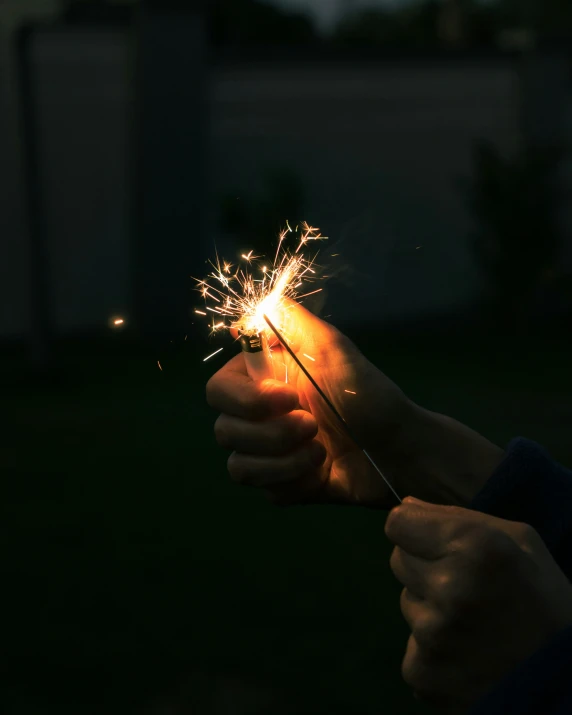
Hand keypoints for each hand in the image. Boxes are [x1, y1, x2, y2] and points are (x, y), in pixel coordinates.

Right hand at [206, 302, 414, 506]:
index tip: (289, 396)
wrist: (399, 450)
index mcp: (263, 382)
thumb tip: (256, 302)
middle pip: (224, 431)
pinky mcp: (283, 484)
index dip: (246, 400)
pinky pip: (265, 490)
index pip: (218, 391)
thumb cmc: (368, 394)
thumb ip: (291, 321)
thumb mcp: (332, 348)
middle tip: (313, 425)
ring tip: (321, 450)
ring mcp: (269, 453)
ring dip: (283, 460)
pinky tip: (321, 471)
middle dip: (271, 433)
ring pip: (239, 467)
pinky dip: (294, 481)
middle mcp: (258, 417)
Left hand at [385, 497, 571, 708]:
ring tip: (470, 623)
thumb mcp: (519, 542)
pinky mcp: (423, 674)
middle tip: (464, 586)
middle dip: (424, 567)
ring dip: (430, 608)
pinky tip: (465, 655)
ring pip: (407, 603)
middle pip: (398, 560)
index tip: (433, 542)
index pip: (397, 523)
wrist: (565, 680)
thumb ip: (458, 517)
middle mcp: (447, 586)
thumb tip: (406, 506)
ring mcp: (432, 634)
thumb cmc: (544, 599)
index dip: (415, 530)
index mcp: (472, 545)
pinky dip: (431, 651)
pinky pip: (411, 647)